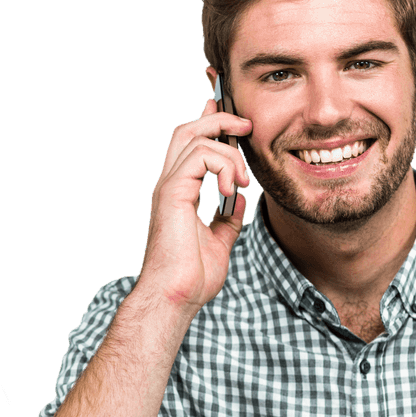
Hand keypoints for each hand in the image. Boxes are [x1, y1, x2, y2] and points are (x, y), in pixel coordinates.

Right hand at [138, 98, 252, 315]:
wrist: (176, 296)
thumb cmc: (192, 278)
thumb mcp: (220, 243)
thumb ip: (228, 220)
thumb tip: (240, 202)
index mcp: (179, 194)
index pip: (190, 146)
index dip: (210, 123)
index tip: (234, 119)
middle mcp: (170, 185)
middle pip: (187, 130)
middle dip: (219, 119)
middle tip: (246, 126)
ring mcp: (169, 187)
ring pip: (196, 137)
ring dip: (229, 153)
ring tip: (243, 182)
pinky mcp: (172, 192)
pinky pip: (200, 156)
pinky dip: (223, 166)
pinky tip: (232, 190)